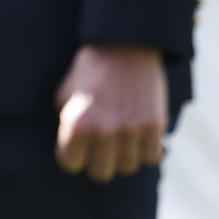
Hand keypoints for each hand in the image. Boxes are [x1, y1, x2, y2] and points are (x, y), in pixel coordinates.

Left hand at [54, 42, 166, 181]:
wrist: (124, 45)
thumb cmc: (89, 70)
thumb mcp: (64, 94)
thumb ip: (66, 124)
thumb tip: (71, 149)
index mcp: (76, 123)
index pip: (70, 164)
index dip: (71, 156)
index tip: (75, 149)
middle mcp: (104, 131)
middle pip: (100, 173)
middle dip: (96, 162)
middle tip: (98, 149)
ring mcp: (131, 130)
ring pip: (127, 167)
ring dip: (122, 157)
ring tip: (119, 141)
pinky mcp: (155, 126)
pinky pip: (151, 157)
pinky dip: (145, 151)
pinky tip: (138, 139)